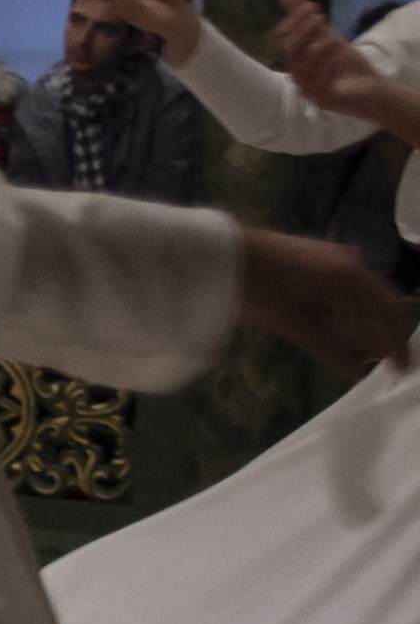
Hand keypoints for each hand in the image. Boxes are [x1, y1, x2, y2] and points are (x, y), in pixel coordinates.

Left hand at [238, 228, 412, 374]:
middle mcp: (352, 262)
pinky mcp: (320, 255)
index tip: (403, 368)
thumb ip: (328, 347)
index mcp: (351, 278)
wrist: (221, 252)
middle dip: (391, 330)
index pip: (388, 314)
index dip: (397, 343)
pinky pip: (352, 284)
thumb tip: (354, 371)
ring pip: (369, 292)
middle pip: (384, 301)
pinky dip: (359, 306)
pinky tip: (351, 322)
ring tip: (377, 345)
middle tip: (395, 360)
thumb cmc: (257, 289)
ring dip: (375, 318)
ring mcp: (336, 255)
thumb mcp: (293, 323)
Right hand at [280, 0, 419, 137]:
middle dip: (303, 31)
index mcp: (296, 61)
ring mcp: (308, 89)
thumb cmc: (348, 66)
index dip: (296, 21)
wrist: (372, 91)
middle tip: (319, 15)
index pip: (285, 38)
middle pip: (290, 51)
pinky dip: (326, 66)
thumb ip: (309, 21)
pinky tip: (336, 53)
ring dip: (316, 49)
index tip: (313, 5)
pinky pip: (318, 83)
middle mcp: (297, 75)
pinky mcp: (322, 100)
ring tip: (331, 36)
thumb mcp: (329, 38)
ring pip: (302, 67)